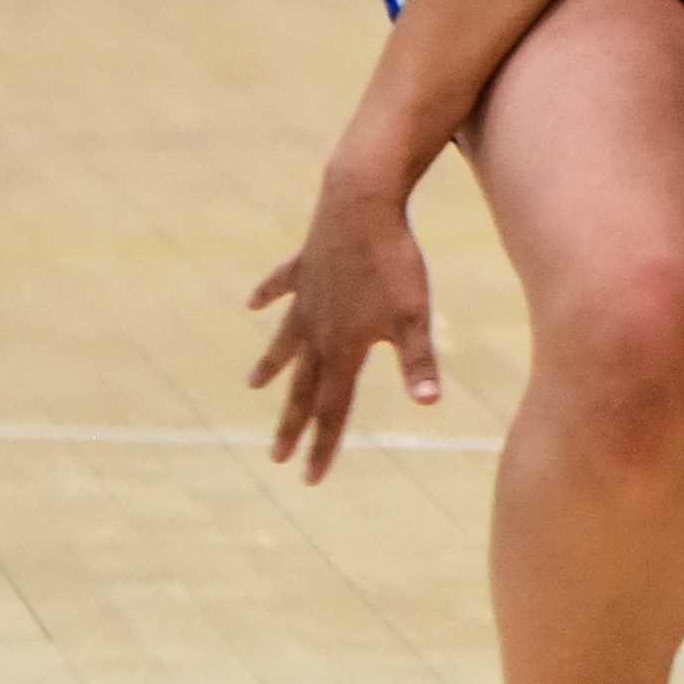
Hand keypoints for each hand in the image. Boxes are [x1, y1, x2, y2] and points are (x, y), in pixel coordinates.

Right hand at [247, 162, 442, 483]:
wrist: (362, 203)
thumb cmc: (393, 261)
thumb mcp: (415, 314)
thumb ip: (419, 361)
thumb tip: (429, 404)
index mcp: (343, 347)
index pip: (332, 408)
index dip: (322, 445)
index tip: (308, 479)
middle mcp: (317, 328)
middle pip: (303, 385)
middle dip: (293, 423)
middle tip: (276, 456)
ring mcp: (306, 296)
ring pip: (285, 339)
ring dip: (272, 364)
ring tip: (253, 385)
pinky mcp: (305, 265)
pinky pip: (282, 284)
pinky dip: (269, 294)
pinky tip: (254, 302)